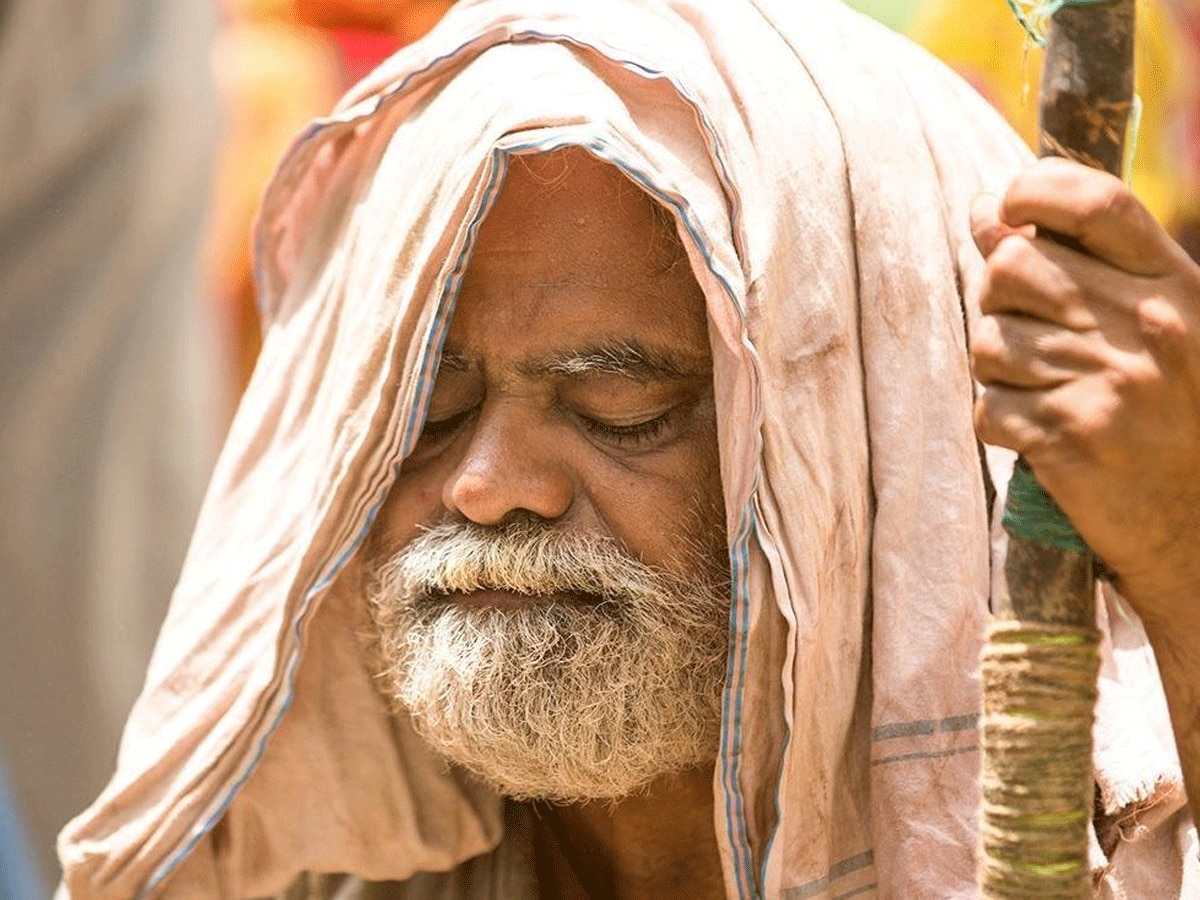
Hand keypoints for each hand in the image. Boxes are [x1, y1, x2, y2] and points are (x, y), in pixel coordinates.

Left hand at [970, 157, 1199, 629]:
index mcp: (1170, 286)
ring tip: (1042, 388)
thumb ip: (1077, 264)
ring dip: (998, 368)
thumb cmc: (1180, 413)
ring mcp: (1104, 383)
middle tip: (1026, 329)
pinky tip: (1038, 432)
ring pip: (987, 341)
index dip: (1033, 190)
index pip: (1094, 202)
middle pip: (1012, 267)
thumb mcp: (1156, 323)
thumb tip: (987, 215)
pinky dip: (1000, 422)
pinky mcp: (1068, 440)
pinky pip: (987, 408)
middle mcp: (1140, 326)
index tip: (1008, 207)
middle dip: (998, 296)